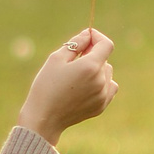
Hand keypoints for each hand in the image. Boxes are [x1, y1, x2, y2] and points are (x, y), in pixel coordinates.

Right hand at [17, 29, 116, 144]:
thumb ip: (75, 44)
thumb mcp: (56, 59)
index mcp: (90, 67)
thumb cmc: (46, 86)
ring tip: (77, 76)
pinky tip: (85, 86)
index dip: (97, 37)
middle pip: (105, 59)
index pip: (106, 44)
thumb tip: (88, 34)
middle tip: (74, 59)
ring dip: (97, 69)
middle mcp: (101, 81)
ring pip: (107, 73)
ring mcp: (103, 95)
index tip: (86, 37)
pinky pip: (109, 87)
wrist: (44, 118)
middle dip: (92, 54)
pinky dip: (101, 83)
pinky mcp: (102, 106)